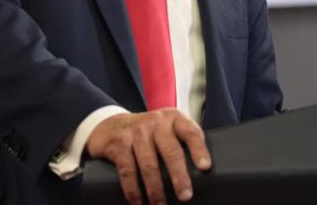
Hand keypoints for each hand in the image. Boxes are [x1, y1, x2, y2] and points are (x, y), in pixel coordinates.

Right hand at [85, 109, 211, 204]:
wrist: (111, 125)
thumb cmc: (148, 133)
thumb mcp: (167, 130)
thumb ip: (181, 143)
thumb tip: (201, 173)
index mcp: (174, 119)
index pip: (190, 132)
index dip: (199, 149)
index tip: (205, 167)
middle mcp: (156, 123)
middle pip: (171, 151)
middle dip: (179, 176)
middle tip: (185, 195)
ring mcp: (136, 132)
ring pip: (149, 164)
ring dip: (156, 189)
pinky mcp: (119, 144)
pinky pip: (128, 170)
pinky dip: (133, 189)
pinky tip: (138, 202)